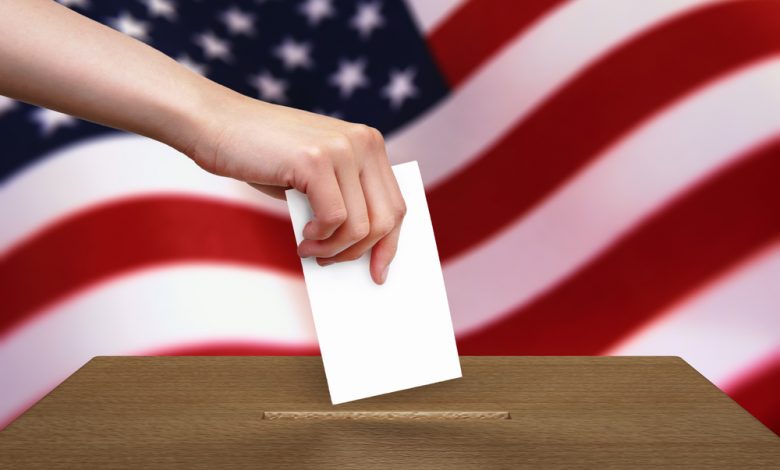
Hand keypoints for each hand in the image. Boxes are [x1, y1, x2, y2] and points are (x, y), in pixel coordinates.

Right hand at [188, 94, 406, 284]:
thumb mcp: (314, 178)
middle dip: (361, 253)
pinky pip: (335, 220)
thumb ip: (342, 202)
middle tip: (331, 264)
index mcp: (369, 144)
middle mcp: (364, 142)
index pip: (396, 204)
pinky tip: (302, 238)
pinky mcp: (315, 160)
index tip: (379, 273)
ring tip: (309, 252)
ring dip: (334, 250)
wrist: (215, 124)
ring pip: (361, 225)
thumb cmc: (263, 157)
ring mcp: (342, 149)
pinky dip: (319, 239)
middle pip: (386, 218)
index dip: (390, 243)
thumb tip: (361, 252)